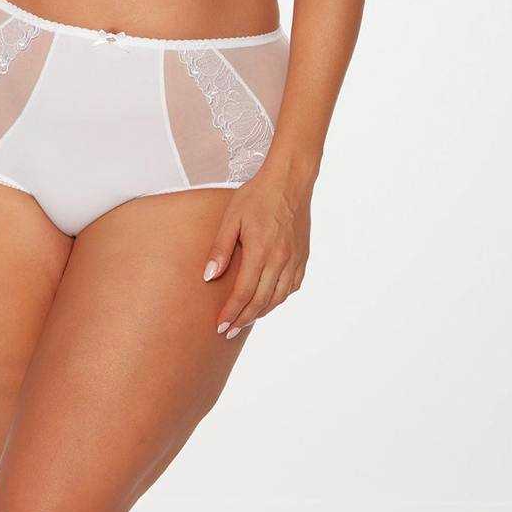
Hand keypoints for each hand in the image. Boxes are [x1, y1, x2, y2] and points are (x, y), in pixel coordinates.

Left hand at [202, 166, 312, 338]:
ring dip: (261, 312)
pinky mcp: (303, 256)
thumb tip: (209, 276)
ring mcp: (295, 259)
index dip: (231, 312)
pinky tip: (268, 301)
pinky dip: (278, 299)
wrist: (290, 180)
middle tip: (228, 331)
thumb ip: (220, 248)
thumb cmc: (257, 195)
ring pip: (278, 297)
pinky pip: (292, 287)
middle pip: (261, 301)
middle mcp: (281, 259)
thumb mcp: (232, 217)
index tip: (219, 326)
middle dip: (243, 319)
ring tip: (244, 320)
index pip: (244, 293)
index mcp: (261, 250)